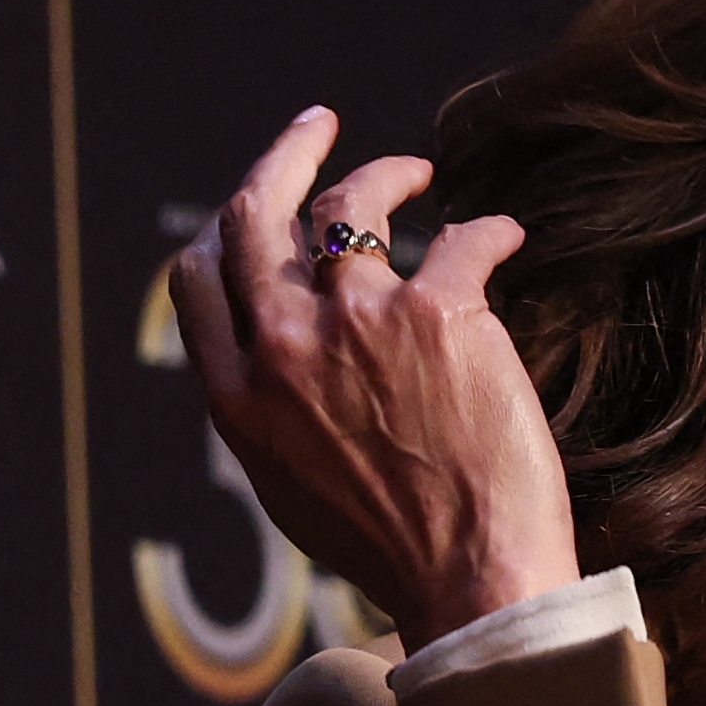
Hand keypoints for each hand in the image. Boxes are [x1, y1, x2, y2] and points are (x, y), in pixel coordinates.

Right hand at [169, 107, 580, 650]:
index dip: (230, 224)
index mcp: (238, 394)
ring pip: (354, 208)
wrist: (471, 579)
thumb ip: (276, 405)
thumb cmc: (394, 548)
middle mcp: (284, 348)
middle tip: (319, 126)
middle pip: (258, 212)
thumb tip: (283, 353)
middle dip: (287, 154)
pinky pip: (465, 239)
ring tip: (421, 173)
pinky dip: (490, 230)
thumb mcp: (292, 483)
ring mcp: (358, 323)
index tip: (263, 196)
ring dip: (387, 174)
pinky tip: (506, 234)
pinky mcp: (439, 314)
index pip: (199, 277)